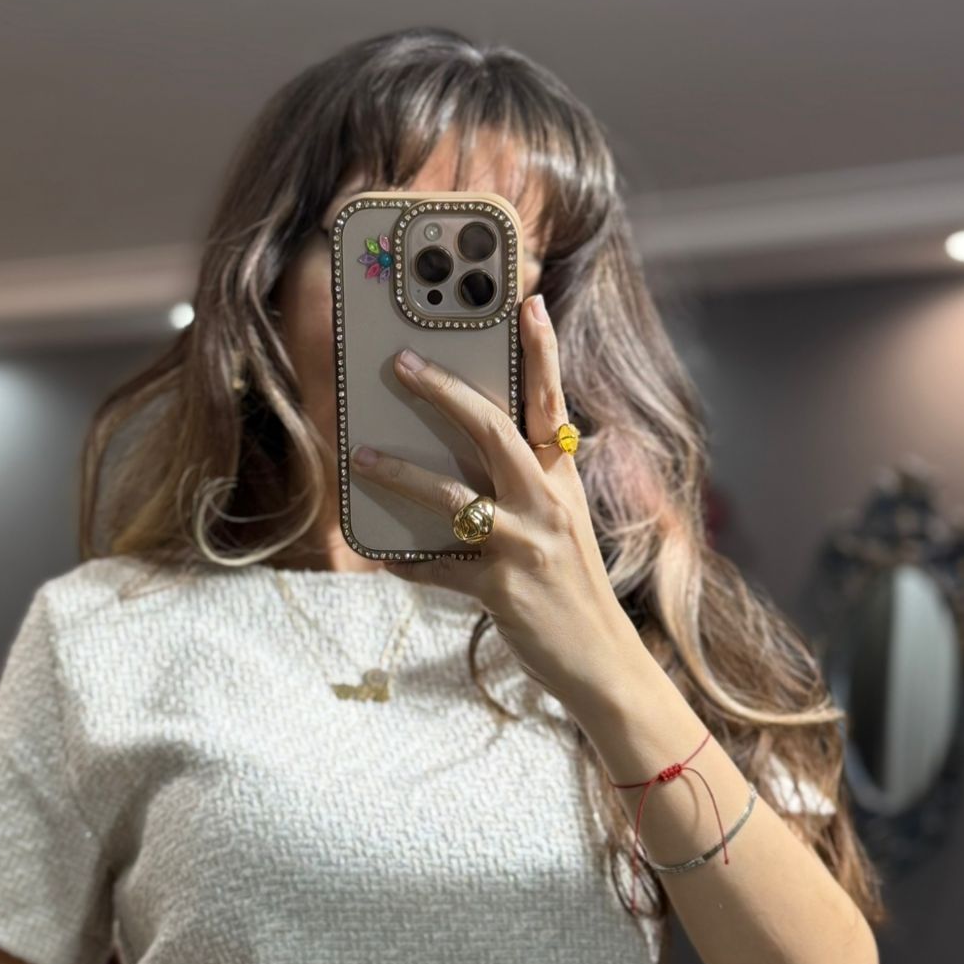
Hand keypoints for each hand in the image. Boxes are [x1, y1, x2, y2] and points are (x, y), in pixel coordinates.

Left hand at [350, 293, 639, 707]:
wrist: (603, 662)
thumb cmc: (572, 588)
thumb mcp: (560, 525)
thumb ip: (527, 485)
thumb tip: (462, 453)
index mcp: (561, 480)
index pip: (551, 403)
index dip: (541, 351)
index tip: (526, 301)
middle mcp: (546, 504)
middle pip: (493, 431)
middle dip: (443, 391)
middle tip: (400, 361)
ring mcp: (524, 547)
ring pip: (453, 498)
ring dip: (400, 473)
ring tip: (359, 456)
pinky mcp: (501, 590)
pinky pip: (438, 569)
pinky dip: (406, 560)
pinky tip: (381, 554)